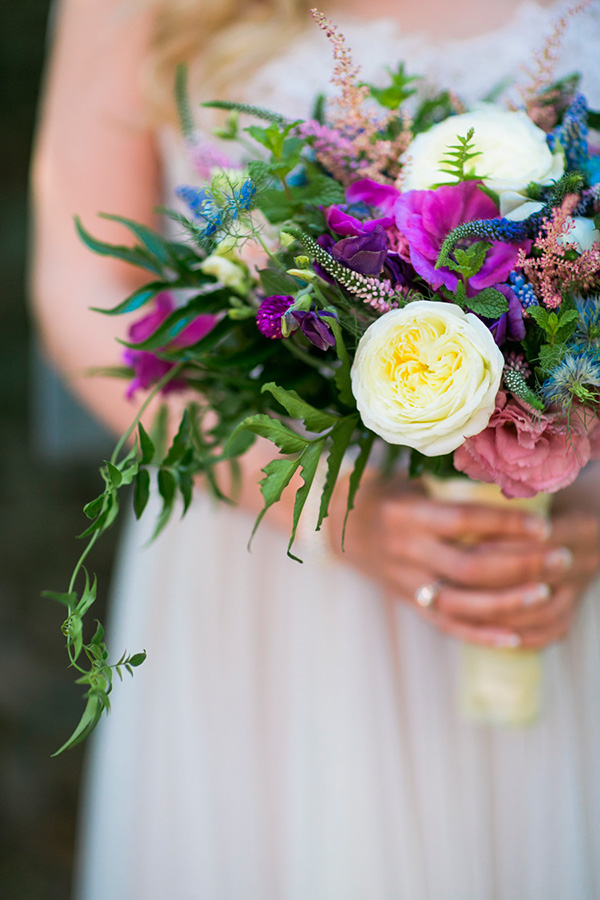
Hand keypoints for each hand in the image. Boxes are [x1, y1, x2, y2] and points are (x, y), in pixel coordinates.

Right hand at [328, 474, 599, 648]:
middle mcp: (406, 550)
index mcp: (407, 513)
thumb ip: (455, 489)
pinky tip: (514, 638)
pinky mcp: (409, 603)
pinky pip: (447, 625)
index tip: (543, 526)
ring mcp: (406, 582)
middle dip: (520, 564)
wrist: (341, 527)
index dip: (504, 525)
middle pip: (469, 566)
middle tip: (559, 557)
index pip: (462, 520)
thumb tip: (515, 487)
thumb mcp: (413, 481)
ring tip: (546, 592)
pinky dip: (481, 635)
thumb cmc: (389, 495)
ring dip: (509, 601)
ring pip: (462, 602)